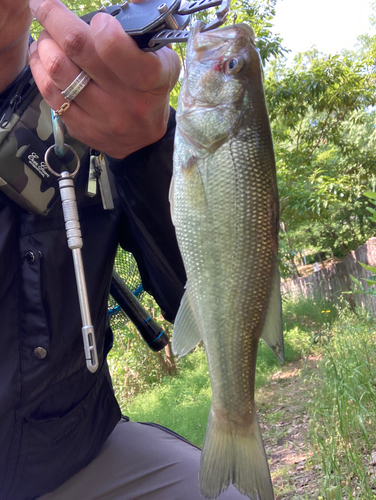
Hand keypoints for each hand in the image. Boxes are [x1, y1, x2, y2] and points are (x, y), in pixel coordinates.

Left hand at [29, 0, 179, 157]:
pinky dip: (39, 69)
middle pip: (77, 49)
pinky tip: (42, 58)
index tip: (97, 18)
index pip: (114, 48)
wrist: (144, 138)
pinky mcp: (82, 129)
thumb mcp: (163, 59)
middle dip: (53, 19)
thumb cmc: (151, 90)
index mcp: (151, 79)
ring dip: (44, 44)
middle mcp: (126, 101)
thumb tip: (134, 0)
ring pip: (57, 70)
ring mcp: (102, 118)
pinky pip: (50, 94)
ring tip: (46, 37)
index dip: (99, 25)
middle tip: (45, 8)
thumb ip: (146, 28)